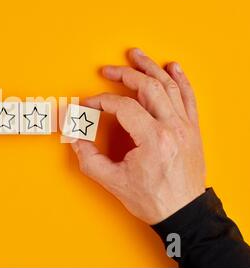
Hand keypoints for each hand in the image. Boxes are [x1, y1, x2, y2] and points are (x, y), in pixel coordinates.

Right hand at [71, 48, 205, 224]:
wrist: (184, 212)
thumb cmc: (153, 199)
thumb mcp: (113, 181)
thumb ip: (89, 158)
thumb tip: (74, 137)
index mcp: (153, 139)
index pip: (123, 106)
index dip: (101, 102)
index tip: (88, 104)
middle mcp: (173, 127)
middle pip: (148, 87)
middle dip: (125, 75)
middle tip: (108, 70)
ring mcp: (186, 126)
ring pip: (169, 86)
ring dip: (151, 68)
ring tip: (136, 55)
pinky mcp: (192, 129)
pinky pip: (188, 97)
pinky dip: (181, 79)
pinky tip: (173, 67)